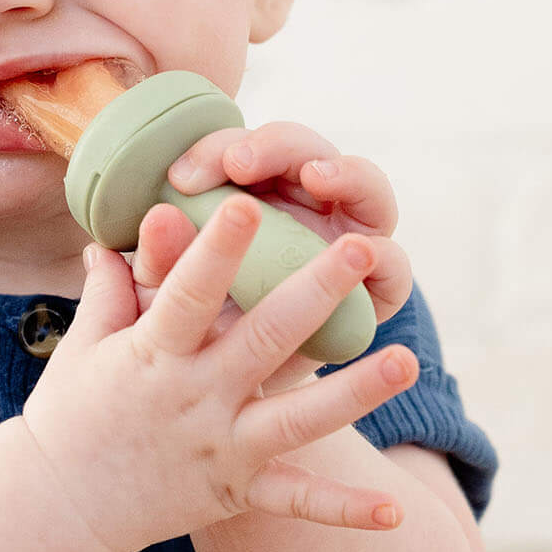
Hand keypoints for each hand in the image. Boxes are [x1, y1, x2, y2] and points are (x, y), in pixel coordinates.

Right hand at [19, 197, 418, 551]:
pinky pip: (297, 502)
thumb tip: (110, 231)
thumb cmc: (70, 413)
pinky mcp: (236, 493)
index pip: (187, 294)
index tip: (245, 201)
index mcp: (152, 357)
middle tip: (360, 248)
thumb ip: (108, 289)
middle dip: (315, 292)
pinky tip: (395, 511)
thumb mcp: (83, 347)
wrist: (59, 508)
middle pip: (264, 340)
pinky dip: (344, 509)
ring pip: (298, 419)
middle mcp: (193, 400)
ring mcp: (220, 450)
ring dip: (355, 392)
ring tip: (406, 359)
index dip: (216, 249)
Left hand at [143, 121, 413, 393]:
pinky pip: (393, 266)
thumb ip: (161, 260)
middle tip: (240, 163)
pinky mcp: (374, 289)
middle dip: (276, 147)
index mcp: (250, 193)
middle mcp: (304, 206)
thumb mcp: (165, 300)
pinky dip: (384, 258)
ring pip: (363, 185)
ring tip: (316, 177)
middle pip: (304, 151)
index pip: (240, 150)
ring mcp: (345, 242)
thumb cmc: (188, 336)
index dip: (215, 149)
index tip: (182, 177)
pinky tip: (364, 252)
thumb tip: (158, 216)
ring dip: (344, 173)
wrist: (220, 404)